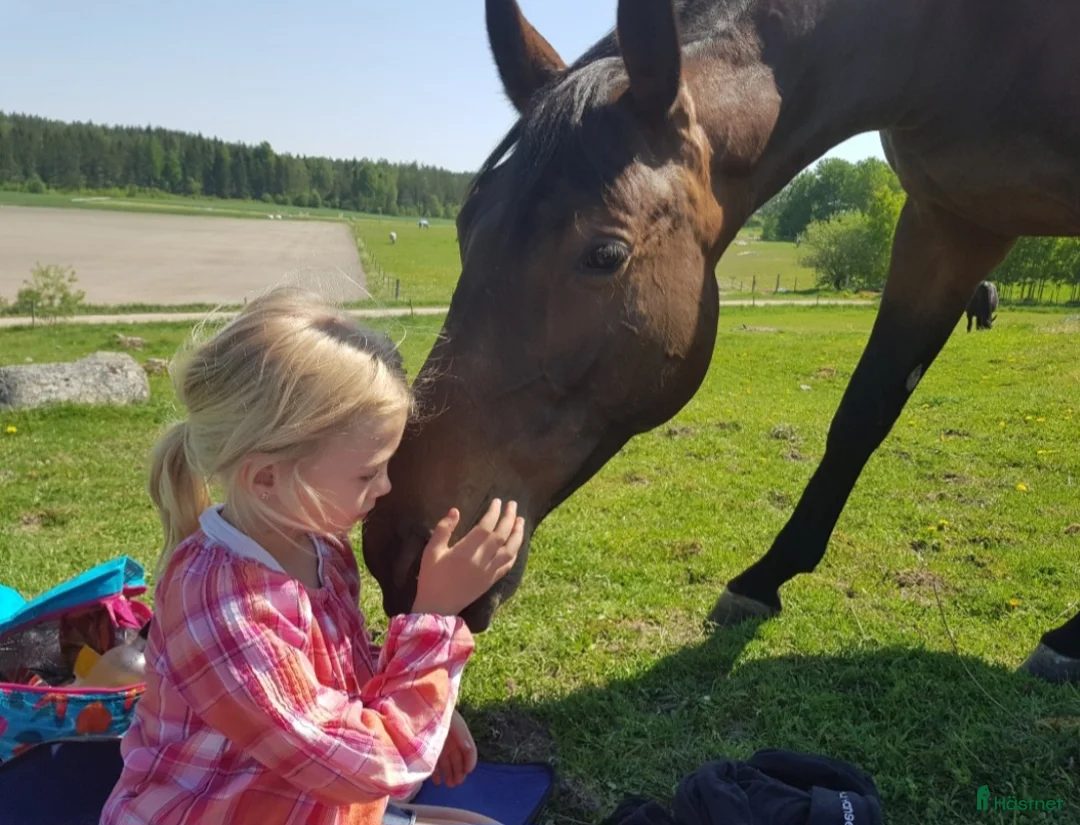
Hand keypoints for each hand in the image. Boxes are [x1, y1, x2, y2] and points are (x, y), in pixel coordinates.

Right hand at [412, 499, 523, 616]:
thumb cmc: (431, 578)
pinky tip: (516, 544)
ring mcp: (488, 572)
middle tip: (513, 504)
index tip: (498, 502)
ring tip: (520, 521)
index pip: (486, 527)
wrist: (437, 608)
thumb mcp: (431, 551)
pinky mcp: (491, 582)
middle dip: (509, 518)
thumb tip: (455, 511)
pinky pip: (507, 565)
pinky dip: (514, 553)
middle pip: (501, 536)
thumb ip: (443, 530)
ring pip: (509, 550)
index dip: (493, 513)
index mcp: (465, 551)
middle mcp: (481, 561)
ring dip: (517, 534)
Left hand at [431, 710, 476, 787]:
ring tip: (449, 784)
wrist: (423, 706)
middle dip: (458, 773)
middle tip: (456, 783)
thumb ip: (466, 746)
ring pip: (447, 764)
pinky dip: (436, 774)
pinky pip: (434, 765)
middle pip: (457, 760)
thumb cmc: (442, 716)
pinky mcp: (429, 751)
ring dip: (449, 775)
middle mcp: (451, 743)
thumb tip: (469, 767)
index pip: (468, 753)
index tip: (467, 772)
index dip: (469, 763)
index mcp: (460, 737)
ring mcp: (440, 747)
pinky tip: (437, 782)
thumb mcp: (458, 729)